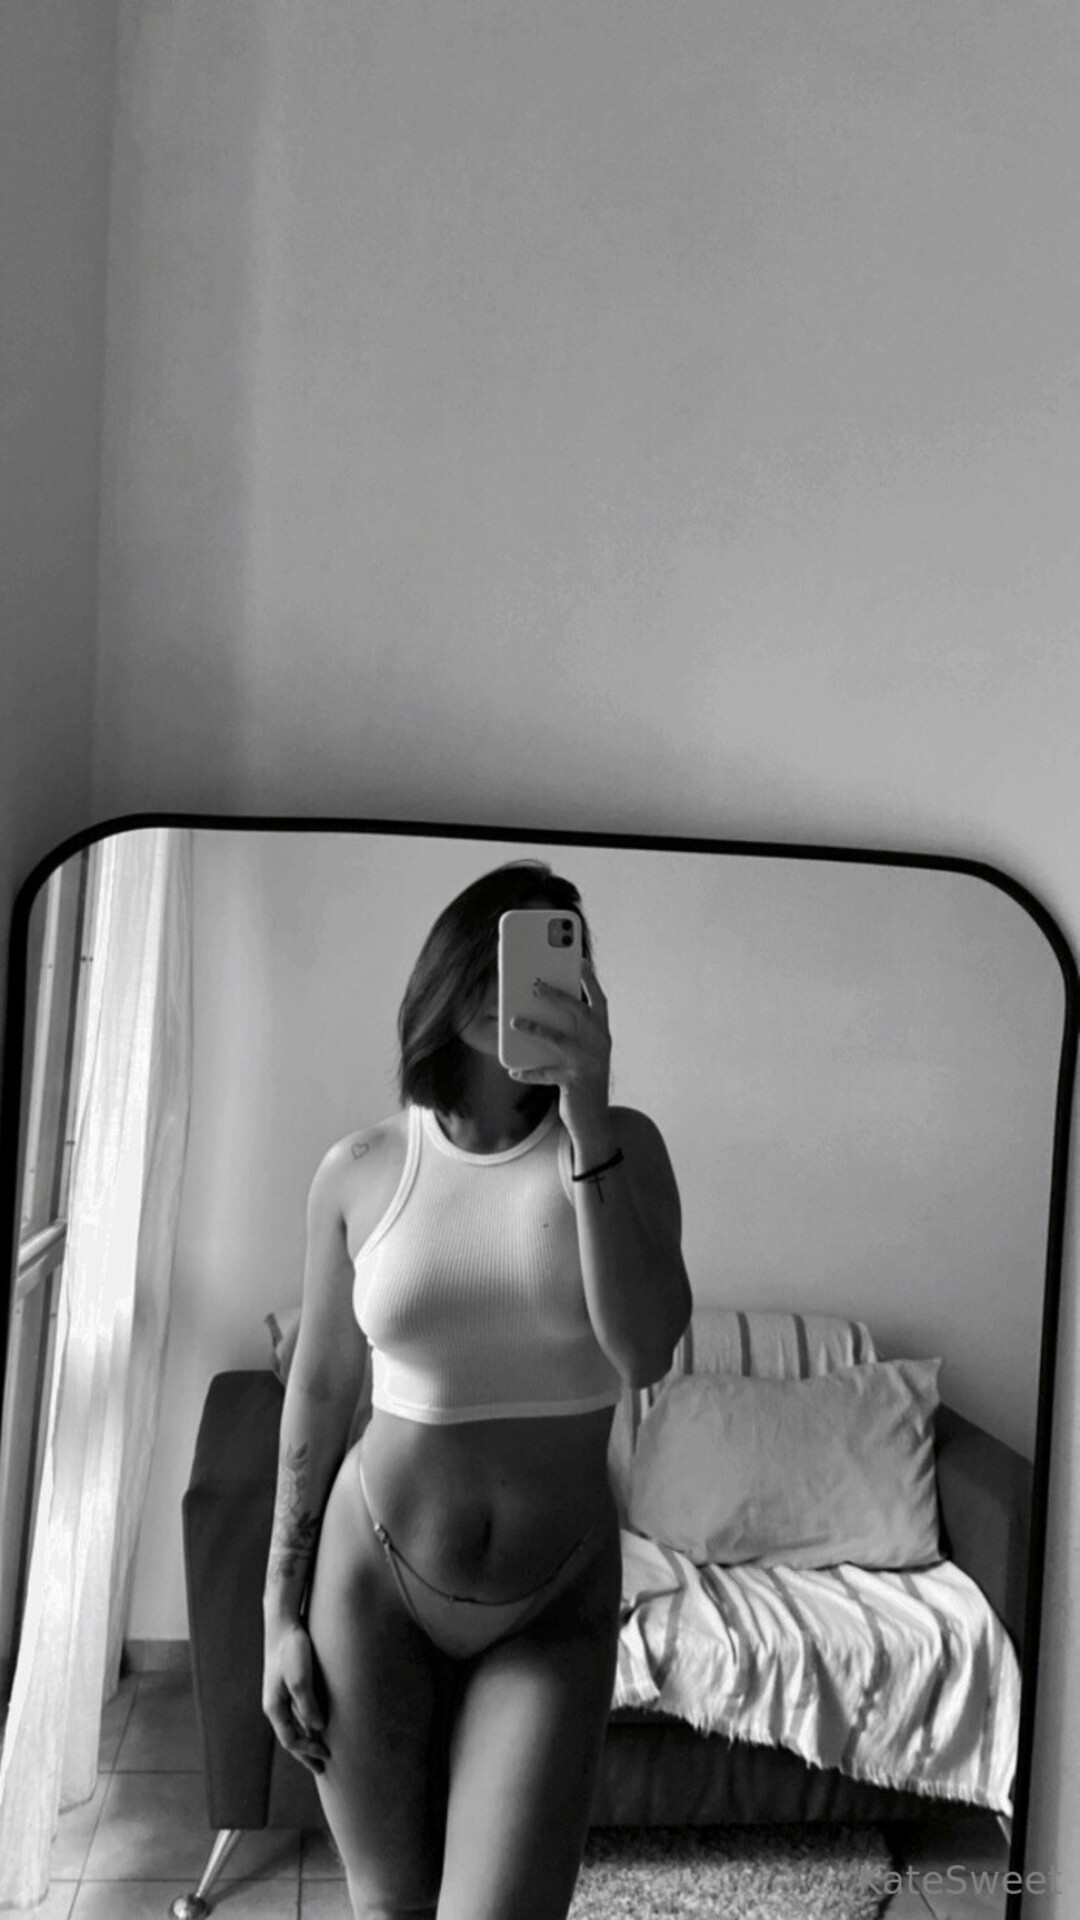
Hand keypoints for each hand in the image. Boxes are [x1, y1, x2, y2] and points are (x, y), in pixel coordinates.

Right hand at [262, 1621, 329, 1774]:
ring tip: (321, 1750)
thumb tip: (318, 1728)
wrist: (284, 1623)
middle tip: (322, 1769)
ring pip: (293, 1725)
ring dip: (307, 1739)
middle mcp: (274, 1704)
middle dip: (305, 1754)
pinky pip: (297, 1712)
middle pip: (289, 1737)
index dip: (308, 1752)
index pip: (290, 1740)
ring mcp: (280, 1695)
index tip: (327, 1756)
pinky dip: (307, 1723)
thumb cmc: (292, 1650)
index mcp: (274, 1707)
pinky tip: (318, 1724)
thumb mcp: (301, 1679)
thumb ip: (308, 1705)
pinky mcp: (287, 1684)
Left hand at [508, 958, 612, 1150]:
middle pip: (577, 1013)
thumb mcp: (583, 1052)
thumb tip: (543, 1006)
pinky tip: (513, 1071)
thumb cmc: (583, 1079)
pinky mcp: (575, 1083)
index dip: (590, 980)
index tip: (578, 960)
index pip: (599, 1001)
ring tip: (514, 1020)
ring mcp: (588, 1064)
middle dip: (556, 996)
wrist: (595, 1121)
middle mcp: (599, 1045)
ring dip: (535, 1028)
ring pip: (559, 1039)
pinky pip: (546, 1074)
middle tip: (535, 984)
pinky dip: (529, 1072)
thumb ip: (573, 1031)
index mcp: (603, 1034)